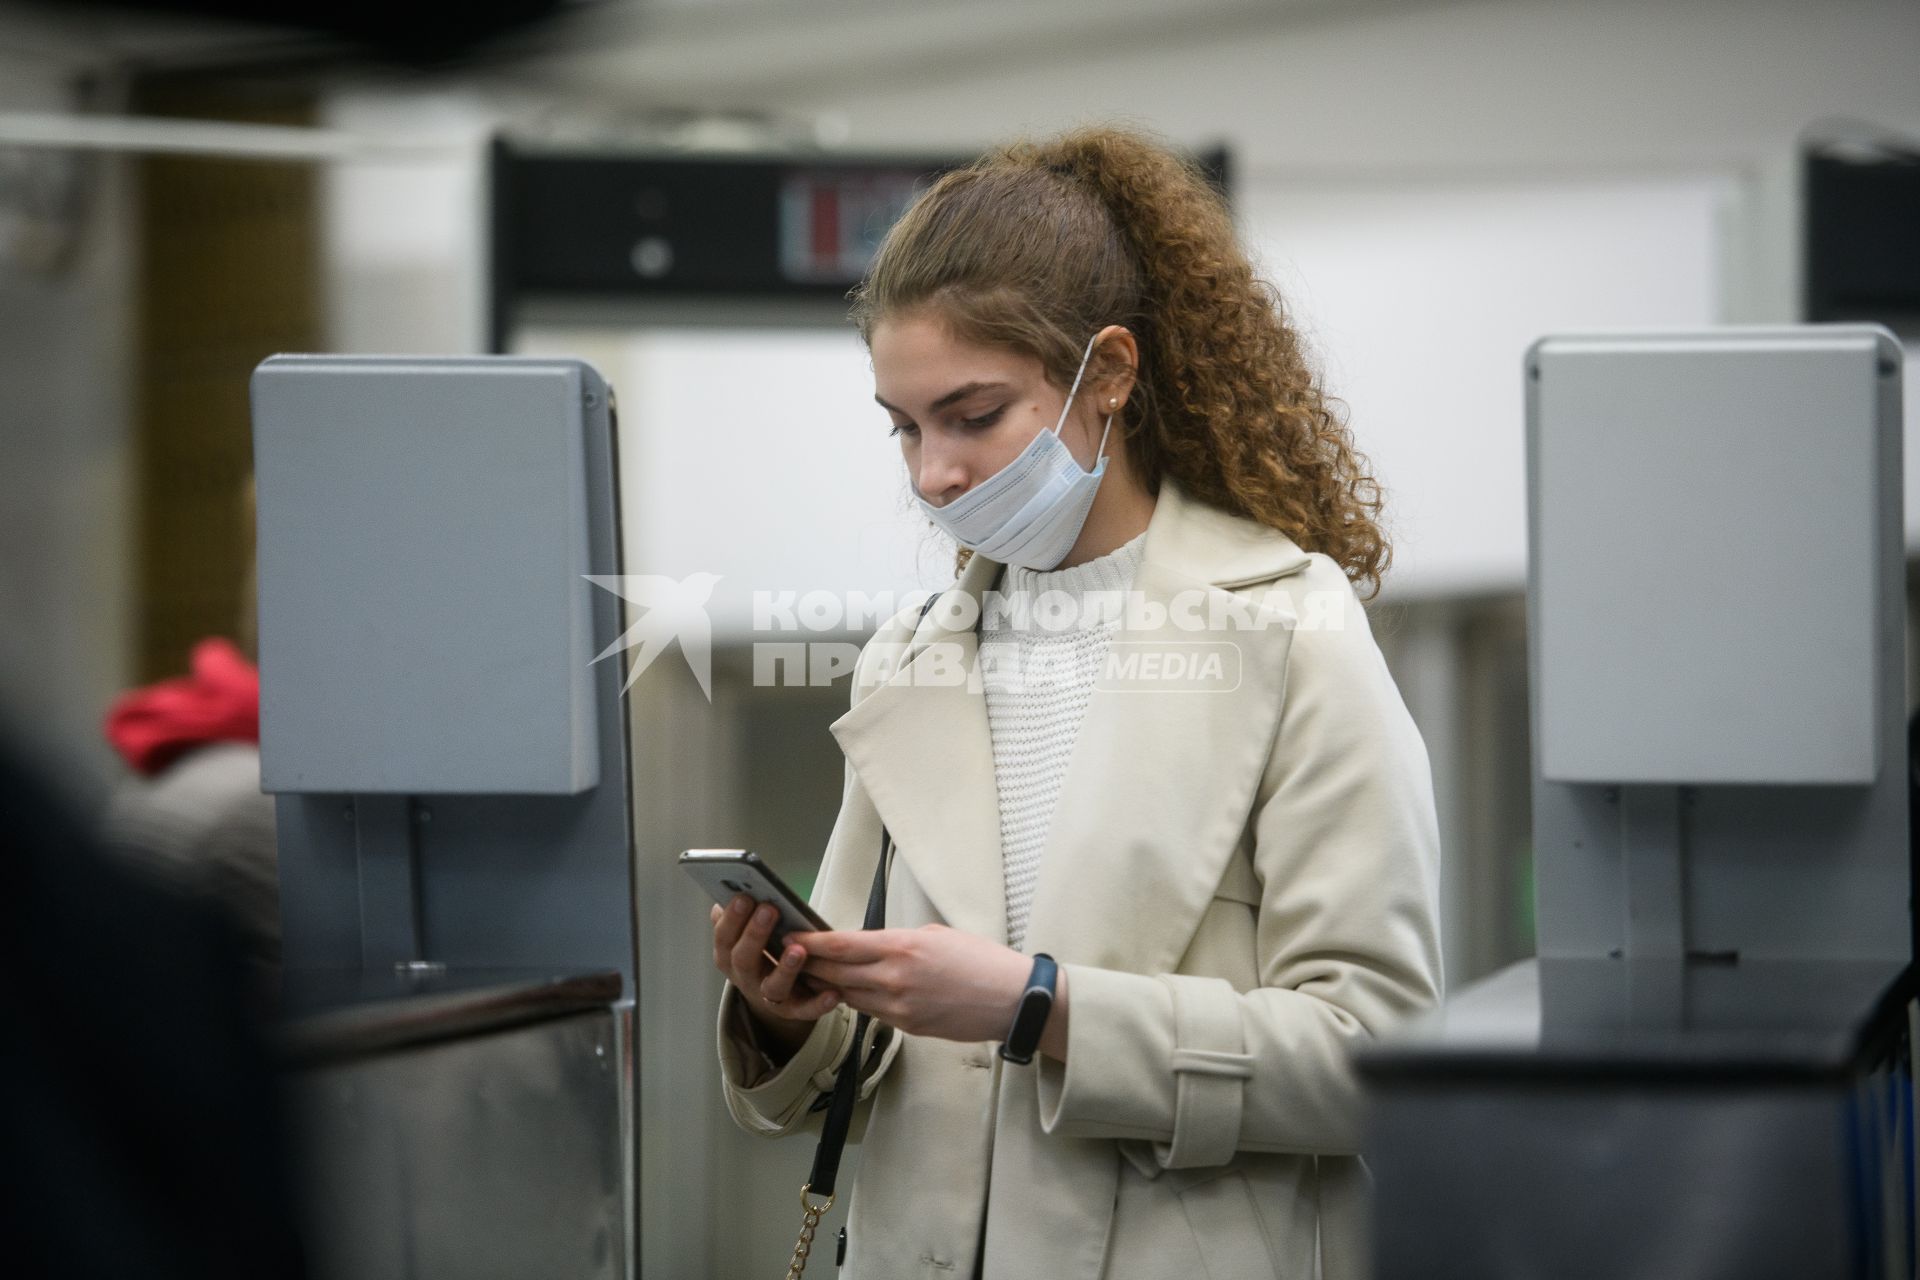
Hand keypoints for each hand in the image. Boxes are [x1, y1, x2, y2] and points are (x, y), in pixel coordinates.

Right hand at [710, 896, 841, 1051]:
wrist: (777, 995)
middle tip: (768, 909)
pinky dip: (818, 1003)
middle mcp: (745, 978)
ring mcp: (768, 997)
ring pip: (773, 987)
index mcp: (730, 955)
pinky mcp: (793, 1011)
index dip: (731, 919)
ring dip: (785, 969)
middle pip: (743, 960)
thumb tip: (731, 893)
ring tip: (798, 950)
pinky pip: (805, 1010)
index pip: (724, 938)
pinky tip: (832, 992)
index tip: (744, 897)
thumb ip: (742, 916)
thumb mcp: (748, 934)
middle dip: (754, 934)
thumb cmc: (764, 954)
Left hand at [786, 923, 1031, 1043]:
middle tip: (787, 954)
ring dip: (826, 984)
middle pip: (834, 972)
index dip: (810, 942)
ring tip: (808, 973)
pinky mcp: (906, 1027)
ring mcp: (898, 1007)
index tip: (790, 935)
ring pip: (847, 995)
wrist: (1011, 1000)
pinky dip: (855, 999)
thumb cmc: (980, 960)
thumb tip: (871, 946)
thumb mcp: (936, 935)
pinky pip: (870, 1011)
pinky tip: (845, 990)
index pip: (841, 945)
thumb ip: (898, 941)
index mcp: (901, 948)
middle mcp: (893, 979)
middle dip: (808, 963)